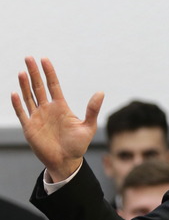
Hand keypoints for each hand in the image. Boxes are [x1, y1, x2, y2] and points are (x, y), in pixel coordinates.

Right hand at [11, 56, 103, 181]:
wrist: (66, 162)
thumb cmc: (78, 145)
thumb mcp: (88, 127)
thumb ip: (92, 110)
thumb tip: (101, 92)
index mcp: (61, 107)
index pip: (53, 85)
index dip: (49, 73)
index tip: (44, 59)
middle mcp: (47, 109)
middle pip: (39, 87)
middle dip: (34, 73)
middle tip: (29, 58)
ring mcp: (37, 117)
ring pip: (29, 97)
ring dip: (25, 85)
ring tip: (22, 71)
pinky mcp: (30, 128)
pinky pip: (22, 113)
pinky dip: (18, 104)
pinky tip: (15, 93)